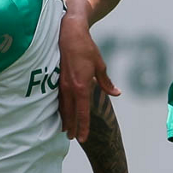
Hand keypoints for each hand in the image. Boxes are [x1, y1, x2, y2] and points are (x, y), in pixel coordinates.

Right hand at [58, 15, 119, 141]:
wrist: (69, 33)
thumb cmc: (86, 48)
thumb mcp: (100, 65)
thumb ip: (106, 82)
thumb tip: (117, 93)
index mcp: (82, 86)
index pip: (82, 112)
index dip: (83, 126)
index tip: (83, 138)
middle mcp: (70, 87)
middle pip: (70, 113)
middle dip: (71, 127)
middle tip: (73, 139)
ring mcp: (61, 83)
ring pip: (62, 106)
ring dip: (64, 119)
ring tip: (65, 129)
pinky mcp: (55, 78)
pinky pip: (57, 97)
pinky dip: (59, 107)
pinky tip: (60, 111)